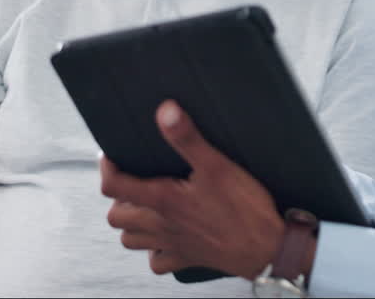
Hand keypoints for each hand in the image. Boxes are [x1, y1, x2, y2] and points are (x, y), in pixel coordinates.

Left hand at [100, 100, 283, 277]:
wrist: (267, 247)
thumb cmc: (245, 209)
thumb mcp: (217, 165)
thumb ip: (188, 138)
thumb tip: (165, 111)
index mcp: (163, 200)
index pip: (114, 186)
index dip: (107, 168)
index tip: (111, 156)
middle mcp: (161, 225)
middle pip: (116, 217)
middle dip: (117, 198)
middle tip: (130, 181)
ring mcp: (172, 245)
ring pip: (131, 240)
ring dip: (131, 223)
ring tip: (143, 206)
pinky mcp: (188, 259)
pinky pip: (158, 263)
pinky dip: (153, 251)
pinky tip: (164, 237)